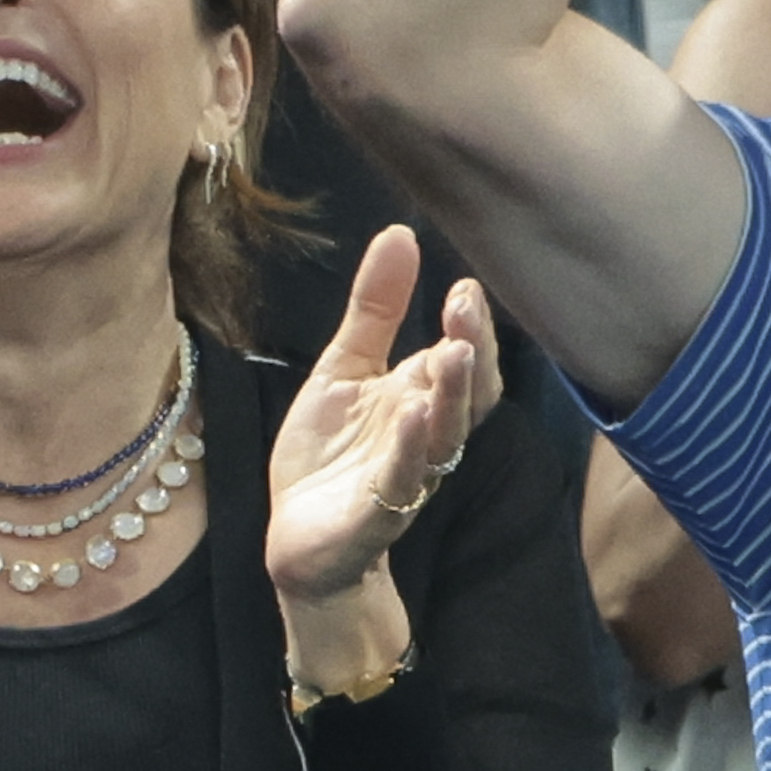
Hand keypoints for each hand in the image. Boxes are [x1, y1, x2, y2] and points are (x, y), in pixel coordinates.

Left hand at [266, 227, 497, 605]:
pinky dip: (407, 449)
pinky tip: (408, 414)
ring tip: (450, 353)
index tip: (465, 285)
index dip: (471, 327)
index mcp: (423, 399)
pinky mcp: (375, 516)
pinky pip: (399, 481)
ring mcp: (405, 479)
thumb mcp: (344, 369)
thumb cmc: (331, 455)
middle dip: (471, 352)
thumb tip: (400, 232)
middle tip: (464, 307)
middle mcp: (425, 438)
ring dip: (449, 397)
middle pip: (466, 396)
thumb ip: (374, 309)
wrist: (298, 538)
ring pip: (441, 438)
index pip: (466, 360)